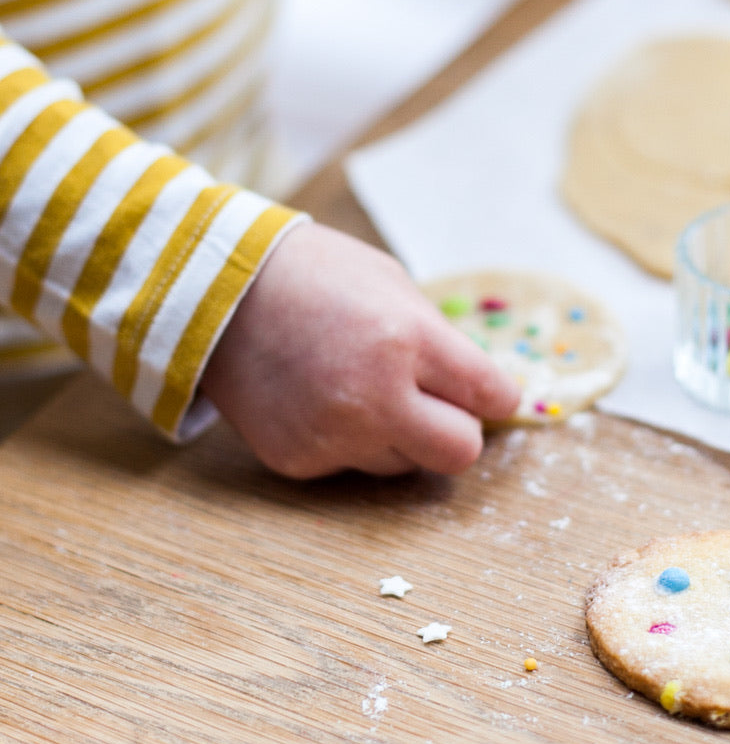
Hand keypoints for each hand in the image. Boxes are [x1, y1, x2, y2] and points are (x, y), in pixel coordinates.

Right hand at [201, 222, 520, 478]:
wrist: (216, 289)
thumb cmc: (317, 276)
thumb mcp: (394, 287)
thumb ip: (441, 343)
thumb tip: (482, 392)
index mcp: (408, 340)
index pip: (490, 396)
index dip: (498, 396)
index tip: (491, 394)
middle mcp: (374, 397)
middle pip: (461, 453)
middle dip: (460, 430)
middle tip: (440, 405)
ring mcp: (333, 435)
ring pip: (407, 466)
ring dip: (403, 437)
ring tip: (364, 390)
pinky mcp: (298, 461)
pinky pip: (353, 467)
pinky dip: (351, 442)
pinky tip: (323, 401)